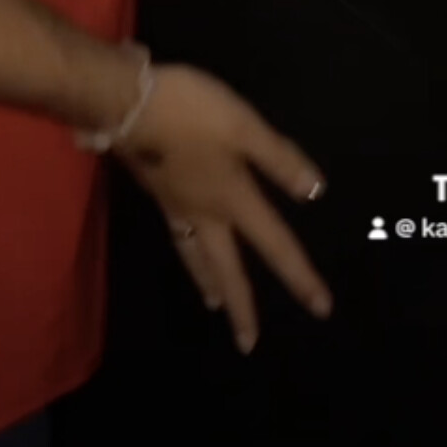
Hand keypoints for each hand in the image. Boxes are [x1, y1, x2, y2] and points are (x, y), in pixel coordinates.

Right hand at [116, 64, 331, 352]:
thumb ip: (278, 159)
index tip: (321, 309)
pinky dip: (185, 253)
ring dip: (209, 283)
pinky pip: (176, 236)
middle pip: (228, 269)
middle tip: (248, 343)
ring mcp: (176, 205)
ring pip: (196, 257)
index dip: (300, 276)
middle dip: (240, 307)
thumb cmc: (189, 112)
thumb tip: (315, 193)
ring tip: (213, 304)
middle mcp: (205, 213)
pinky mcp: (156, 191)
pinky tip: (182, 241)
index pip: (275, 244)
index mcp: (234, 198)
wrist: (125, 104)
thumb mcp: (244, 126)